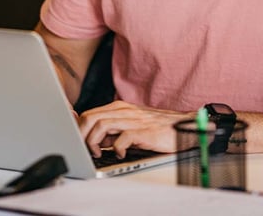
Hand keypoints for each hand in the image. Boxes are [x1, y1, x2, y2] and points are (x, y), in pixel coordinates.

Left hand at [77, 101, 193, 158]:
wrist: (184, 125)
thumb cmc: (158, 128)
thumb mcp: (132, 125)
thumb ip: (113, 130)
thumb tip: (95, 140)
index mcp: (119, 108)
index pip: (89, 114)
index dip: (79, 129)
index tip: (77, 142)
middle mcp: (124, 111)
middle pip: (90, 118)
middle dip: (82, 136)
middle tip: (86, 150)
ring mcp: (134, 120)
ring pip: (101, 125)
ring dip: (94, 142)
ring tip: (99, 153)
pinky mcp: (144, 131)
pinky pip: (122, 139)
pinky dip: (116, 149)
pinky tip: (120, 154)